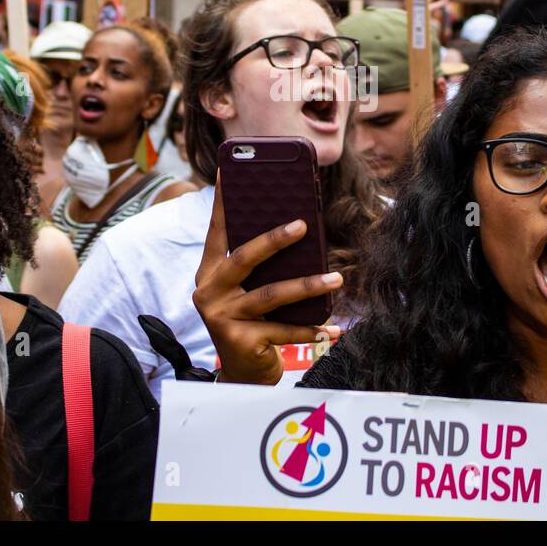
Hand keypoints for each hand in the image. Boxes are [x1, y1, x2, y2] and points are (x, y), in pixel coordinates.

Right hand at [192, 177, 341, 384]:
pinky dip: (312, 328)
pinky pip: (284, 330)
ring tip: (337, 278)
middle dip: (275, 240)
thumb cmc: (253, 322)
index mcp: (210, 272)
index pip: (218, 231)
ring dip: (308, 285)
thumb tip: (296, 227)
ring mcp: (222, 318)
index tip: (227, 170)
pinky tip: (335, 326)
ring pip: (271, 295)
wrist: (243, 374)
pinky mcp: (240, 342)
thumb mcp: (249, 290)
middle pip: (244, 258)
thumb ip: (260, 265)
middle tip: (304, 225)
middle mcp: (210, 292)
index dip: (223, 203)